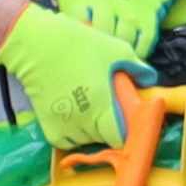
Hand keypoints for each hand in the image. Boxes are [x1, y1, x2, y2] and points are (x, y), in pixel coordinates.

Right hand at [0, 3, 144, 152]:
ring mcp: (62, 124)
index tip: (130, 121)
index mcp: (101, 105)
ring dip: (92, 132)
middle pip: (103, 140)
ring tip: (94, 112)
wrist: (35, 44)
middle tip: (113, 111)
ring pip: (85, 141)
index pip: (118, 138)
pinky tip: (78, 119)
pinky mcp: (46, 124)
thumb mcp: (117, 50)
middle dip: (111, 129)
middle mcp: (82, 120)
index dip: (127, 132)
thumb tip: (150, 81)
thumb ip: (138, 68)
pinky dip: (73, 136)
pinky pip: (65, 141)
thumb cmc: (79, 44)